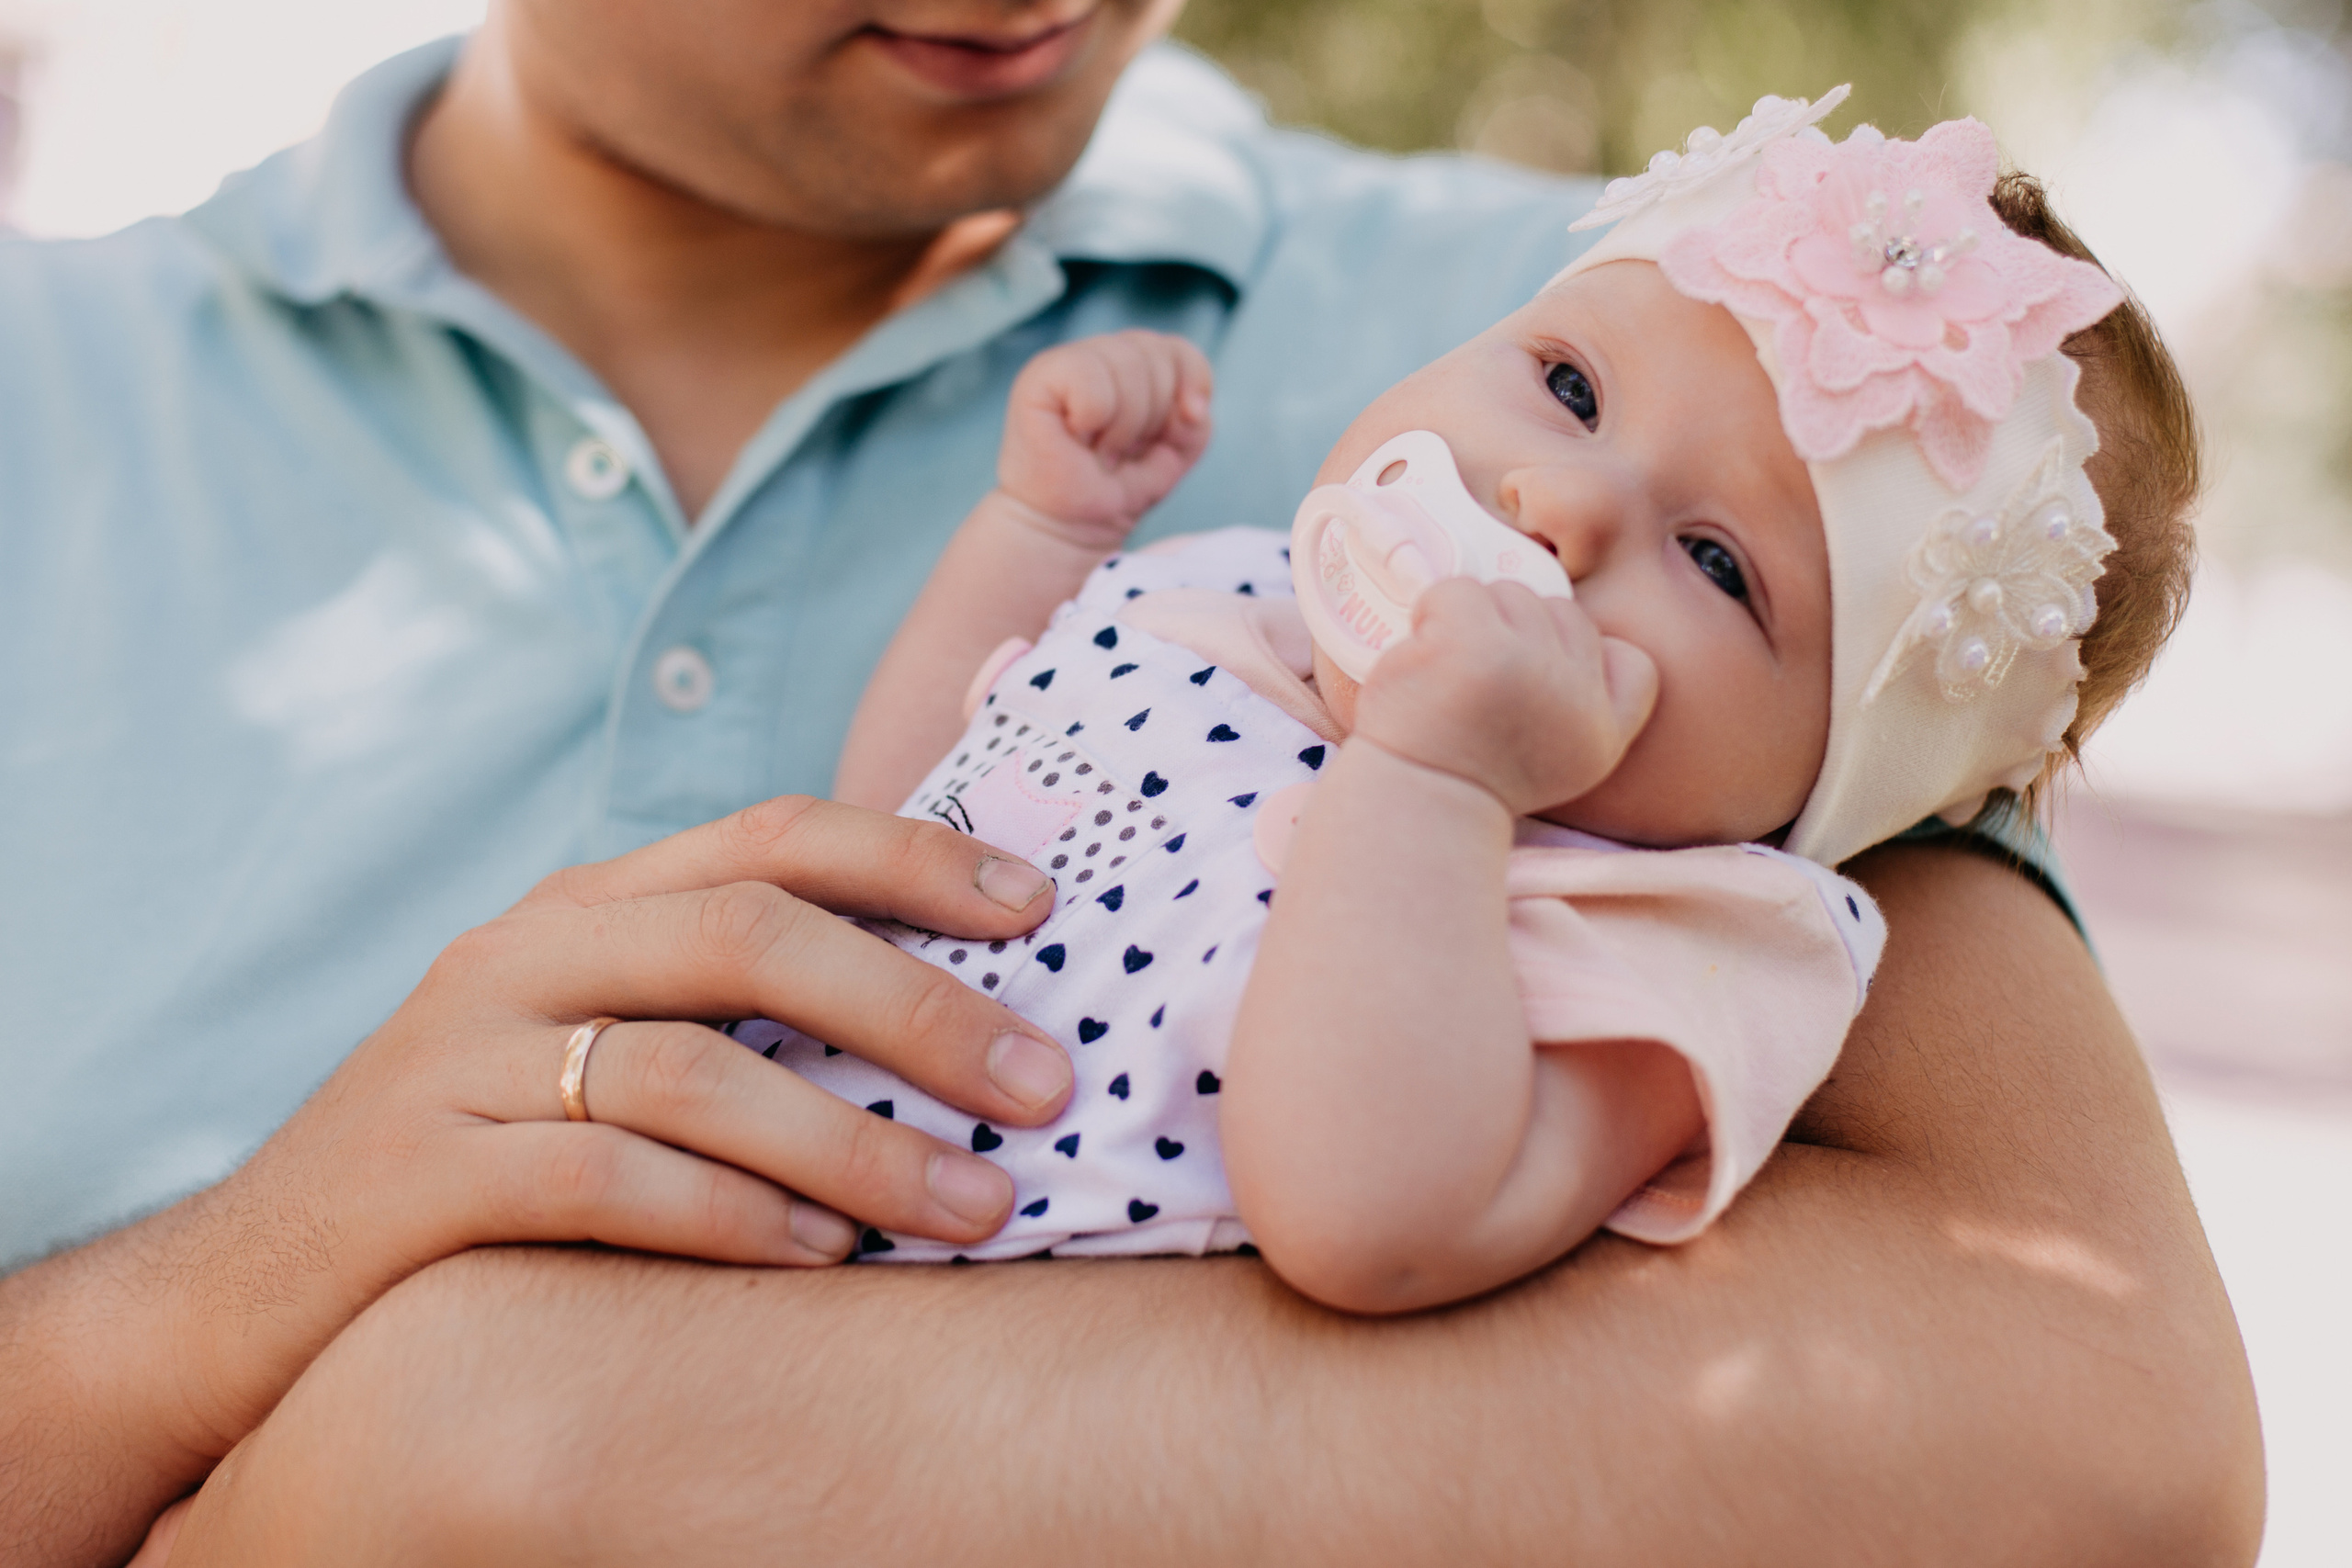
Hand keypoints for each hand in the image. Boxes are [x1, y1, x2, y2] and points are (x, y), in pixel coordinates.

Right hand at [142, 799, 1072, 1469]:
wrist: (252, 1285)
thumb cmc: (482, 1161)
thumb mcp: (594, 1048)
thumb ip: (727, 1011)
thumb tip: (947, 1019)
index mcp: (585, 907)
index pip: (769, 836)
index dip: (913, 857)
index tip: (1042, 905)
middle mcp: (524, 954)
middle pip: (749, 933)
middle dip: (917, 1005)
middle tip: (1043, 1081)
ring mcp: (463, 1059)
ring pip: (693, 1068)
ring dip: (854, 1142)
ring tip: (976, 1206)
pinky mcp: (420, 1175)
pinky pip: (605, 1182)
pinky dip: (731, 1216)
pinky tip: (824, 1260)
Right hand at [996, 328, 1212, 547]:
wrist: (1069, 528)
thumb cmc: (1114, 490)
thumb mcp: (1174, 456)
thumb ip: (1195, 424)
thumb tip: (1188, 409)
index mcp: (1133, 365)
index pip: (1178, 349)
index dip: (1193, 381)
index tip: (1187, 422)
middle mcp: (1099, 355)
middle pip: (1155, 353)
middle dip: (1154, 413)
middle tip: (1124, 449)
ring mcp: (1066, 362)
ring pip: (1126, 362)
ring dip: (1123, 423)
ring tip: (1102, 450)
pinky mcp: (1038, 379)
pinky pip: (1087, 374)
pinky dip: (1094, 414)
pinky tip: (1077, 438)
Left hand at [1350, 578, 1656, 816]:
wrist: (1410, 806)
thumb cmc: (1471, 780)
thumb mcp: (1563, 765)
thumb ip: (1587, 705)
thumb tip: (1574, 629)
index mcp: (1602, 733)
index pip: (1632, 662)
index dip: (1586, 657)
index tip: (1536, 686)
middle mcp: (1575, 697)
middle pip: (1561, 613)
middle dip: (1517, 635)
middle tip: (1476, 685)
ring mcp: (1524, 665)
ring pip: (1510, 594)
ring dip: (1473, 621)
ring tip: (1448, 674)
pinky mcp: (1469, 643)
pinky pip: (1458, 590)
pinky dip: (1433, 612)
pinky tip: (1423, 658)